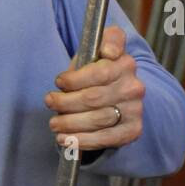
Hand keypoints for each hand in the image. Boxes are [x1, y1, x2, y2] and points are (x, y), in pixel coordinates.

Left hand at [44, 25, 143, 152]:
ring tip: (54, 124)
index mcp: (124, 62)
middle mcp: (134, 86)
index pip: (99, 72)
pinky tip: (66, 139)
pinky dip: (82, 140)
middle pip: (93, 98)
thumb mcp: (94, 51)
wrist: (116, 93)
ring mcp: (135, 109)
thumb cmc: (96, 71)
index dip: (75, 79)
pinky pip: (105, 138)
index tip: (59, 81)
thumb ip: (98, 45)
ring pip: (98, 119)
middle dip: (65, 102)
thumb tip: (108, 51)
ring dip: (70, 124)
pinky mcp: (133, 130)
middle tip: (49, 103)